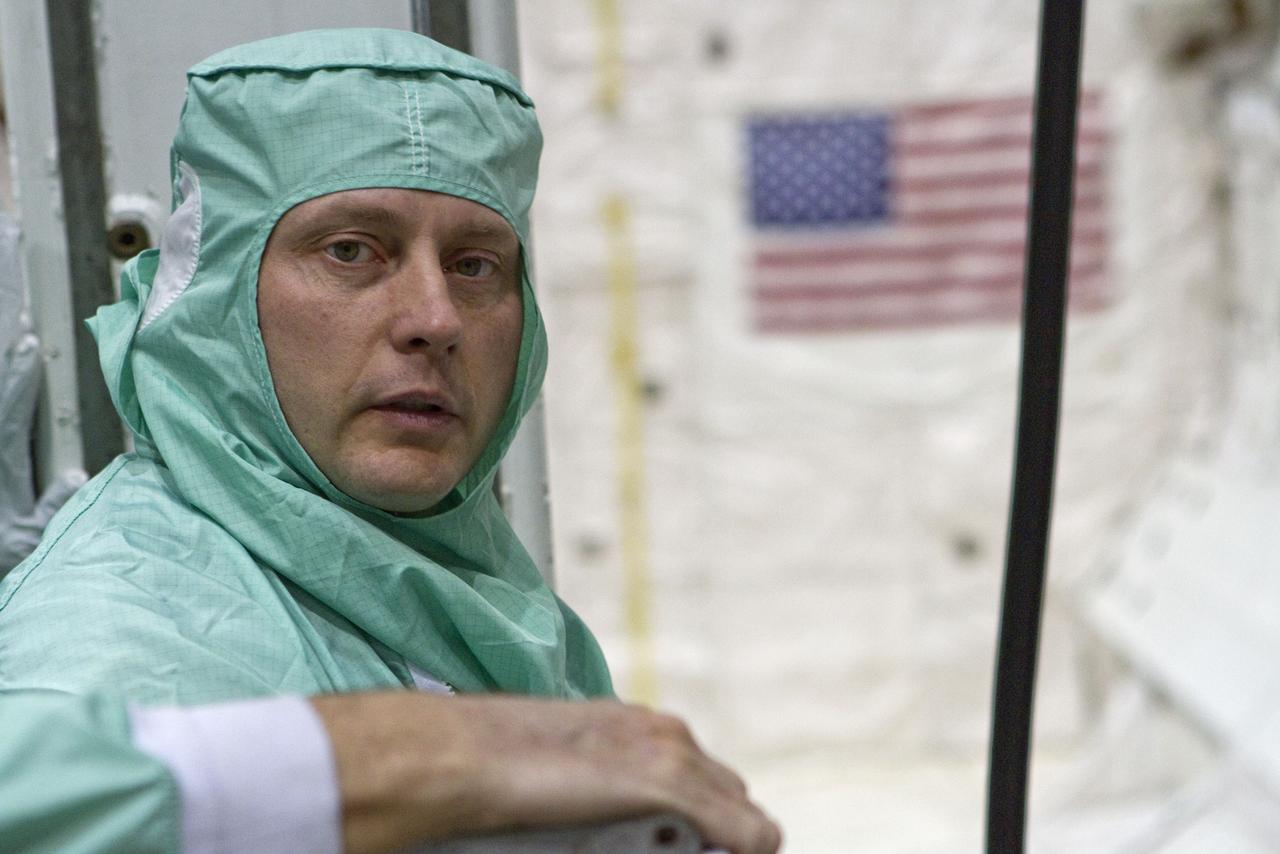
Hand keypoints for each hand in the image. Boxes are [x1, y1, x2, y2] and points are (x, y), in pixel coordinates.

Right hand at [312, 692, 781, 853]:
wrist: (466, 757)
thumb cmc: (499, 769)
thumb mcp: (574, 779)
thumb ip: (611, 798)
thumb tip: (619, 825)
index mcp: (646, 728)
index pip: (709, 781)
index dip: (707, 823)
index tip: (683, 847)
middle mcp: (671, 735)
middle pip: (734, 797)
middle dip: (720, 834)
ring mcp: (676, 757)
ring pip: (744, 818)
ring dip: (721, 845)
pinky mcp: (672, 786)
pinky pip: (749, 837)